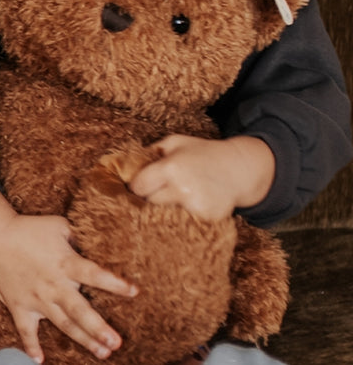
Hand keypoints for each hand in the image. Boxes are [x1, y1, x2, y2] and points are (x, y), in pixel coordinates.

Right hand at [0, 184, 137, 363]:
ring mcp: (36, 299)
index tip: (134, 292)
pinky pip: (26, 331)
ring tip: (103, 354)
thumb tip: (100, 240)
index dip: (115, 283)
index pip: (94, 274)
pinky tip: (40, 361)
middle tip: (116, 344)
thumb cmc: (28, 228)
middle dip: (99, 328)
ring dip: (83, 340)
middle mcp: (54, 285)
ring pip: (63, 324)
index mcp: (65, 263)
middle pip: (80, 311)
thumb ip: (79, 235)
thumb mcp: (58, 225)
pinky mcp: (20, 307)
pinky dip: (31, 347)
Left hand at [130, 134, 275, 221]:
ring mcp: (196, 206)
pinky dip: (185, 216)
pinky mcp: (208, 218)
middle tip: (158, 193)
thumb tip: (125, 163)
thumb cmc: (204, 153)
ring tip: (176, 198)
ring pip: (165, 215)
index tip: (140, 187)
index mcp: (171, 168)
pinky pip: (185, 222)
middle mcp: (182, 189)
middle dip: (150, 199)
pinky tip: (193, 205)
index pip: (139, 187)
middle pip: (150, 204)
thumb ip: (151, 151)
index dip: (137, 187)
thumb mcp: (176, 142)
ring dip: (166, 210)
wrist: (240, 168)